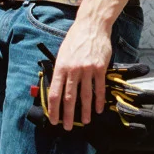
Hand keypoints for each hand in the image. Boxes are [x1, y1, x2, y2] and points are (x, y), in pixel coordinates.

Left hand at [48, 12, 112, 129]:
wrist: (91, 26)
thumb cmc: (74, 40)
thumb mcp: (61, 54)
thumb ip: (60, 71)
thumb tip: (57, 88)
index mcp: (60, 67)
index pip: (54, 93)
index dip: (53, 109)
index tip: (53, 119)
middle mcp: (72, 70)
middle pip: (69, 98)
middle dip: (68, 115)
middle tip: (68, 127)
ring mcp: (87, 69)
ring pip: (85, 95)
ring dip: (85, 111)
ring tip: (85, 121)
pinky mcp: (100, 68)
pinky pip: (99, 88)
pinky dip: (99, 100)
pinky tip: (99, 109)